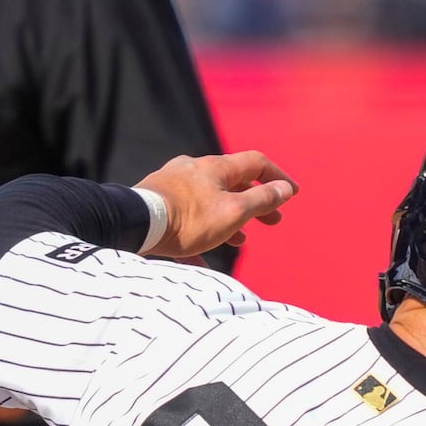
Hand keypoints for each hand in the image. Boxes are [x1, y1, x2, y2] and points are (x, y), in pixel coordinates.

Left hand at [135, 151, 297, 259]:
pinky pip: (183, 221)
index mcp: (216, 167)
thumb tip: (285, 189)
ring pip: (208, 202)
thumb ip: (261, 200)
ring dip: (228, 219)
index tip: (291, 194)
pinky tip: (200, 262)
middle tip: (272, 222)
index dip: (277, 178)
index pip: (256, 163)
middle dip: (255, 204)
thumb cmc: (187, 219)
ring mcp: (172, 186)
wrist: (134, 225)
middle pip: (232, 184)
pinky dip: (198, 236)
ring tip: (239, 241)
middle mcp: (193, 170)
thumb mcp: (233, 212)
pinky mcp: (155, 205)